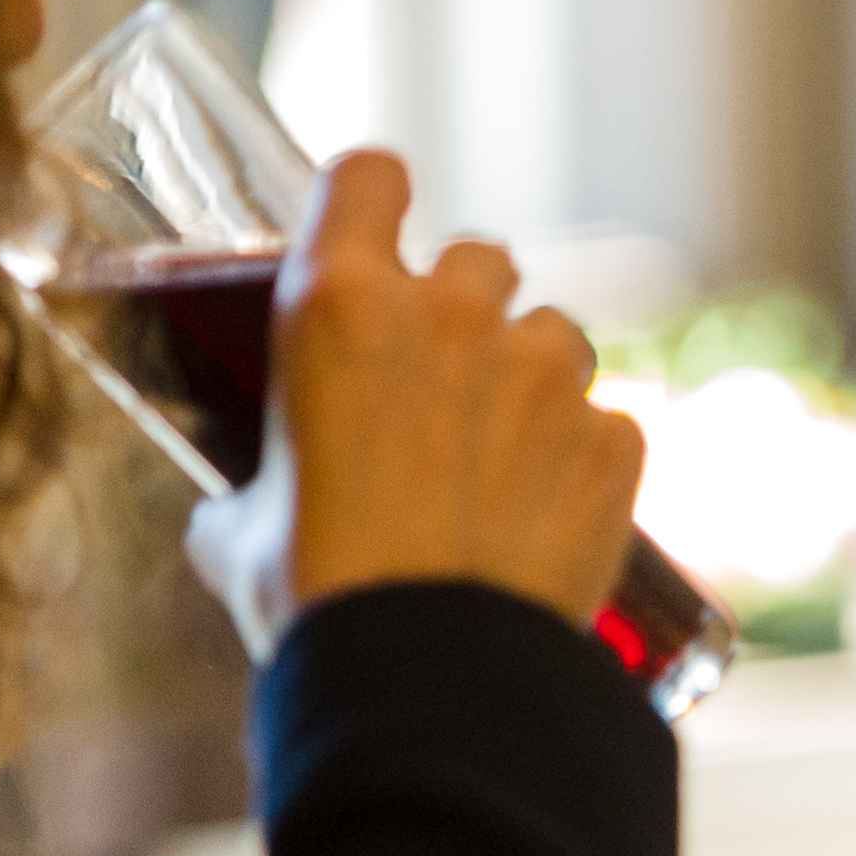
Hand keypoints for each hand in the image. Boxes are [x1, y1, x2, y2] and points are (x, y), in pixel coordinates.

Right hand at [184, 150, 644, 657]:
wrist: (425, 677)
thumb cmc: (314, 598)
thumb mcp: (241, 527)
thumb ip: (259, 479)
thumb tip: (251, 507)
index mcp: (339, 307)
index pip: (367, 177)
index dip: (373, 200)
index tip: (376, 231)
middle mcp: (450, 314)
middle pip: (477, 257)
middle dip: (464, 308)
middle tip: (440, 385)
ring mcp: (544, 371)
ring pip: (555, 333)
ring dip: (533, 378)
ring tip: (501, 463)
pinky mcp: (613, 438)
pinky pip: (605, 422)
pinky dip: (582, 459)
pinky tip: (547, 518)